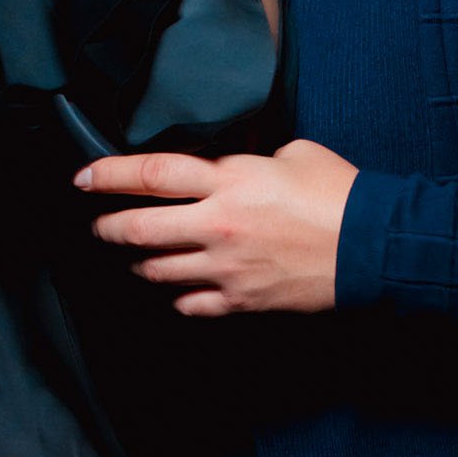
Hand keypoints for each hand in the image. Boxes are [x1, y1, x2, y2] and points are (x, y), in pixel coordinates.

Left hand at [74, 140, 358, 314]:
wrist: (373, 246)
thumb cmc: (340, 195)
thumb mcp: (292, 153)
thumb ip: (250, 157)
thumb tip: (231, 163)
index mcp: (229, 181)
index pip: (150, 175)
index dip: (108, 175)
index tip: (84, 178)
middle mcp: (217, 225)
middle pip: (137, 229)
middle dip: (107, 228)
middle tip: (97, 226)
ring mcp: (225, 268)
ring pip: (156, 270)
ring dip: (139, 263)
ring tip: (136, 257)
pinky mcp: (240, 299)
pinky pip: (189, 303)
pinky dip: (177, 296)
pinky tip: (177, 288)